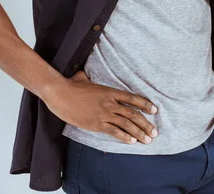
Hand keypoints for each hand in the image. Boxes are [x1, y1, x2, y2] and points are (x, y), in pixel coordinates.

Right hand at [42, 71, 158, 144]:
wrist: (59, 93)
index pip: (132, 98)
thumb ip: (89, 76)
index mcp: (110, 91)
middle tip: (154, 132)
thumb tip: (85, 72)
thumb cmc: (70, 84)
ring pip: (126, 124)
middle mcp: (110, 103)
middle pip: (133, 114)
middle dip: (145, 124)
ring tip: (147, 140)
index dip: (145, 104)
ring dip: (138, 133)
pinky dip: (124, 137)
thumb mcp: (83, 77)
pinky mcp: (95, 124)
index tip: (154, 110)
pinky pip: (114, 131)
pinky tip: (131, 141)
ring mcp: (103, 113)